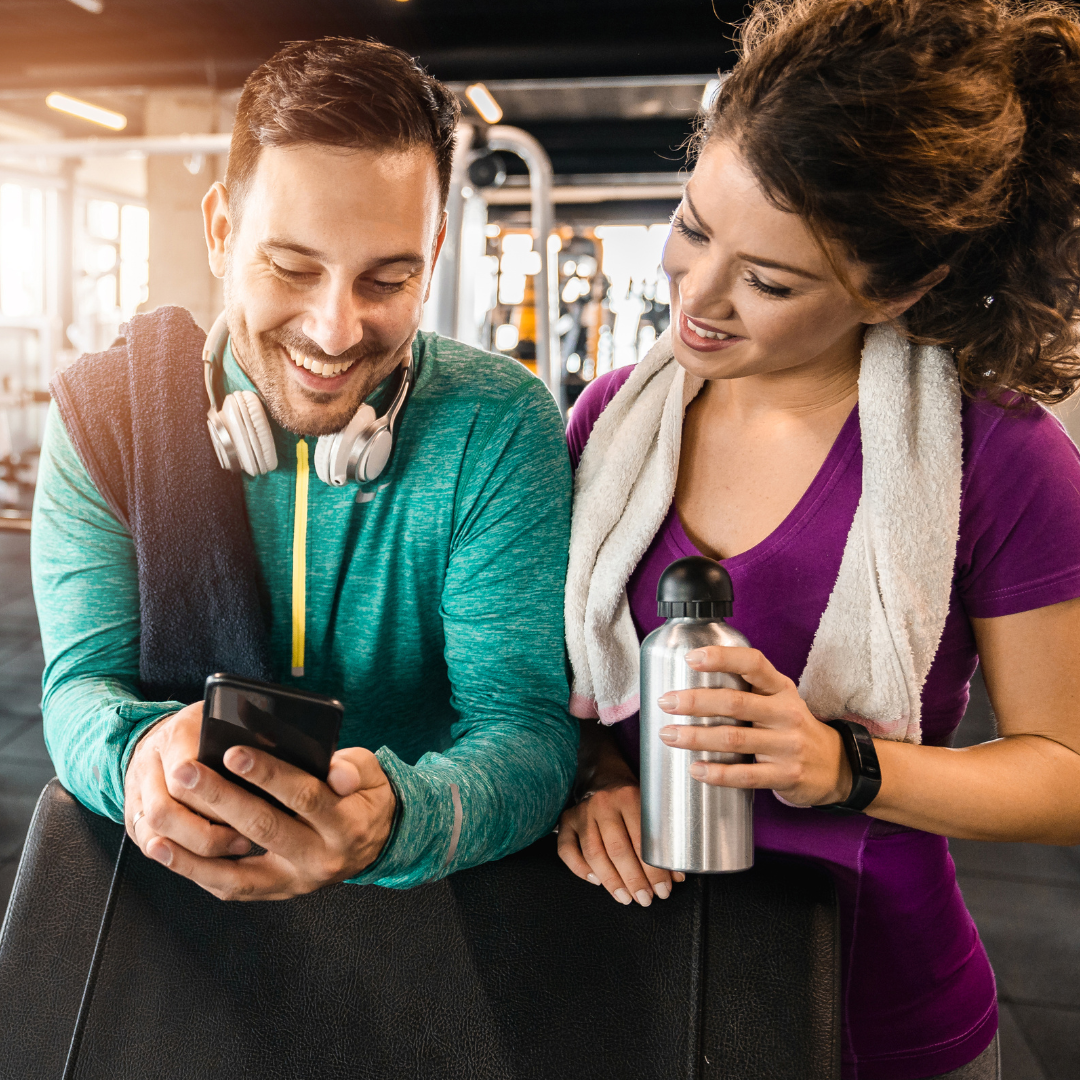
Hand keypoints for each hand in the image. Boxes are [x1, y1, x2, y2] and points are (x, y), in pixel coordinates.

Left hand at [124, 703, 395, 899]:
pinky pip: (230, 888)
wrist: (375, 839)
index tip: (234, 752)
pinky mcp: (276, 891)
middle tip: (186, 773)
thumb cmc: (365, 796)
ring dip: (194, 851)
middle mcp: (320, 860)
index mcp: (346, 826)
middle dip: (221, 798)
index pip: (304, 796)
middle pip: (264, 828)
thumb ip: (353, 769)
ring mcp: (295, 881)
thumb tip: (336, 773)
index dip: (269, 775)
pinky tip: (167, 852)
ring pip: (238, 872)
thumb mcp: (371, 774)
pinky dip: (195, 872)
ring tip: (158, 827)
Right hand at [557, 780, 684, 907]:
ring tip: (626, 897)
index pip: (642, 840)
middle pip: (617, 850)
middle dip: (634, 880)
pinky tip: (597, 882)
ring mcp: (582, 812)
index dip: (653, 870)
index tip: (662, 890)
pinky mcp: (567, 820)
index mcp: (628, 797)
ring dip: (611, 881)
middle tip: (645, 899)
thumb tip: (675, 878)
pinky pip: (567, 850)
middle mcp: (602, 803)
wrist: (605, 778)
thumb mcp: (651, 809)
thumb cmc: (632, 800)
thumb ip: (664, 841)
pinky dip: (580, 870)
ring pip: (593, 854)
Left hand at [656, 646, 853, 806]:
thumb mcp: (779, 699)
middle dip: (695, 702)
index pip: (753, 663)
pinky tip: (696, 769)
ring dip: (696, 737)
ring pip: (734, 739)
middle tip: (667, 702)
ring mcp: (787, 745)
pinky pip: (746, 775)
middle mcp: (785, 713)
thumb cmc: (792, 727)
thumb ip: (747, 689)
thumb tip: (690, 682)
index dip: (722, 658)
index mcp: (781, 688)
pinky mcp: (786, 775)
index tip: (691, 658)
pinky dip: (718, 773)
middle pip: (735, 702)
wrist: (836, 766)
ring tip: (670, 735)